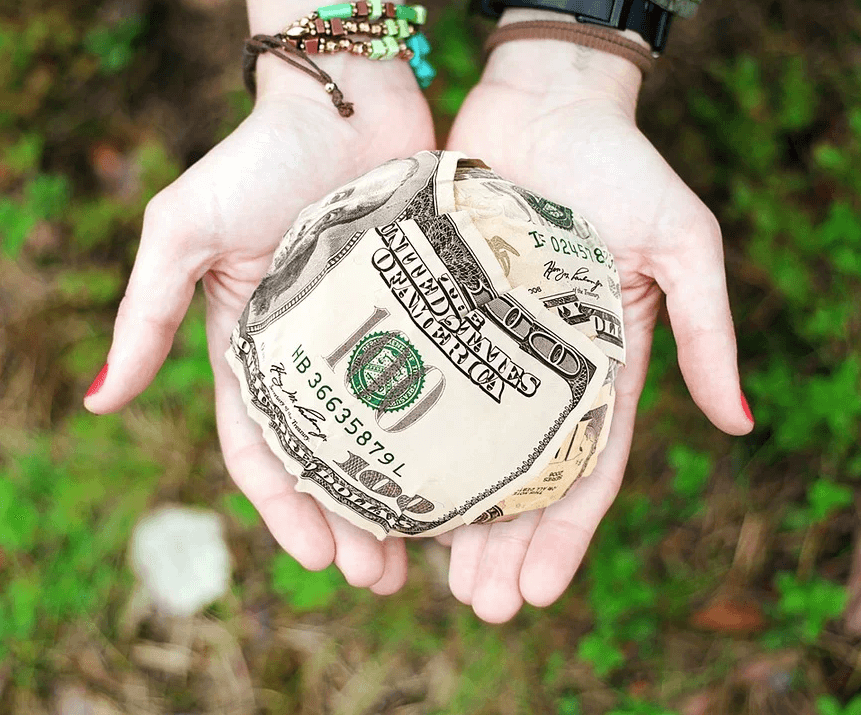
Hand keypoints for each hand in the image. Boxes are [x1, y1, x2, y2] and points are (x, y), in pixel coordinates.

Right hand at [84, 49, 434, 593]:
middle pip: (330, 462)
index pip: (263, 451)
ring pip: (385, 439)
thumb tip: (100, 400)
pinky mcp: (422, 317)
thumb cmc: (259, 158)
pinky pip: (432, 391)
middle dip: (348, 526)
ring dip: (399, 500)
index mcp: (255, 350)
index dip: (286, 511)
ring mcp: (371, 340)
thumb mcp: (185, 233)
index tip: (319, 559)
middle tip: (381, 579)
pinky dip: (441, 439)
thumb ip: (146, 315)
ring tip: (427, 555)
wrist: (347, 98)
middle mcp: (314, 356)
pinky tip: (467, 479)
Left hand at [442, 17, 753, 621]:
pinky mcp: (437, 314)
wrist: (543, 102)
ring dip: (451, 513)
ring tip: (423, 573)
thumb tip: (740, 423)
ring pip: (464, 447)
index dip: (565, 535)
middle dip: (503, 545)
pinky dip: (407, 439)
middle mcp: (539, 368)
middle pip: (520, 477)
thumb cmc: (619, 165)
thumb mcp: (682, 244)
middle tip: (478, 604)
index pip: (585, 470)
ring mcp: (485, 346)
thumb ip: (707, 329)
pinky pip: (419, 387)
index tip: (538, 591)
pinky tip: (384, 484)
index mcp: (599, 365)